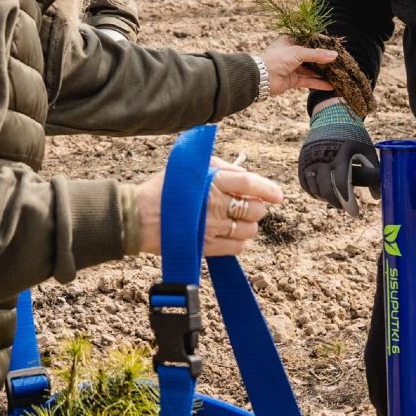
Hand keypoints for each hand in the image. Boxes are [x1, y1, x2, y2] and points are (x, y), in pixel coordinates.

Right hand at [134, 159, 282, 256]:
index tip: (278, 196)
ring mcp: (212, 228)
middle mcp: (215, 204)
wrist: (138, 217)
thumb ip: (220, 167)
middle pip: (254, 210)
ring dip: (248, 226)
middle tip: (247, 207)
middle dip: (256, 209)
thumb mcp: (191, 167)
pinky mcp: (206, 247)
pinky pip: (236, 248)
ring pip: (249, 230)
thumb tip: (244, 174)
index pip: (250, 184)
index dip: (268, 190)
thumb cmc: (165, 188)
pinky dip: (238, 242)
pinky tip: (229, 235)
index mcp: (212, 181)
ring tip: (236, 221)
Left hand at [260, 37, 336, 96]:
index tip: (334, 46)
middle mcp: (291, 54)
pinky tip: (330, 86)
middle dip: (324, 59)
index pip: (309, 40)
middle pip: (311, 55)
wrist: (261, 77)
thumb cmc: (277, 59)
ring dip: (323, 72)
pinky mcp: (293, 80)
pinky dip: (318, 83)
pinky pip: (308, 81)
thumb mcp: (298, 52)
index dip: (321, 43)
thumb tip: (334, 55)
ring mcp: (292, 67)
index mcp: (290, 41)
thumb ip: (316, 54)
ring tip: (337, 74)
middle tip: (338, 61)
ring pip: (311, 69)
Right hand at [297, 99, 376, 215]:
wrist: (332, 115)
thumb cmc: (354, 135)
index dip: (348, 202)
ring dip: (325, 198)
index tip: (356, 212)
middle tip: (346, 208)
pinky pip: (304, 182)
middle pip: (326, 189)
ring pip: (314, 188)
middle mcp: (324, 156)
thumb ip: (373, 173)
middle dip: (337, 203)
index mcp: (342, 154)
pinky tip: (322, 195)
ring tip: (336, 200)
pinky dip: (312, 191)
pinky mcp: (303, 159)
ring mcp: (311, 157)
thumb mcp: (366, 150)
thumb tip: (377, 198)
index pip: (341, 184)